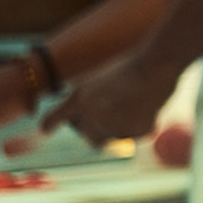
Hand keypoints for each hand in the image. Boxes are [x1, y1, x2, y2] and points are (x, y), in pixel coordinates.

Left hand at [43, 49, 177, 149]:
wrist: (157, 63)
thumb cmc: (133, 67)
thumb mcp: (101, 81)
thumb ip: (90, 101)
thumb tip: (88, 130)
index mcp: (80, 96)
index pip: (57, 116)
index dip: (50, 125)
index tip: (45, 131)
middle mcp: (92, 112)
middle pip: (89, 137)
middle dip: (99, 132)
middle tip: (114, 120)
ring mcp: (113, 122)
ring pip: (112, 138)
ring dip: (121, 128)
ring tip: (135, 105)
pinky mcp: (133, 130)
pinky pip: (133, 137)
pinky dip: (141, 127)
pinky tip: (148, 107)